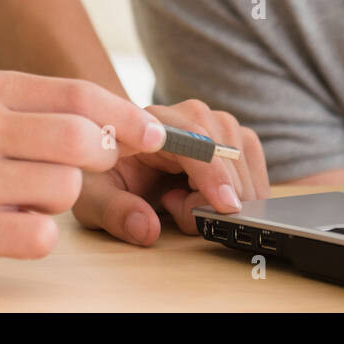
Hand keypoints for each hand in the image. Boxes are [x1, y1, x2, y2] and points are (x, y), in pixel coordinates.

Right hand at [0, 70, 165, 276]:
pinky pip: (42, 234)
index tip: (155, 134)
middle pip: (83, 139)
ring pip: (66, 188)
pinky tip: (9, 225)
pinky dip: (38, 233)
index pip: (77, 94)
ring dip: (58, 199)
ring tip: (23, 198)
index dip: (126, 116)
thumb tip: (124, 120)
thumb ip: (41, 107)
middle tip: (84, 169)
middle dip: (100, 158)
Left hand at [72, 98, 269, 244]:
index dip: (212, 173)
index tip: (225, 206)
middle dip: (216, 193)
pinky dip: (245, 187)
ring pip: (242, 153)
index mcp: (147, 121)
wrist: (113, 164)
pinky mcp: (227, 135)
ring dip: (230, 191)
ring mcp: (209, 121)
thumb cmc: (102, 177)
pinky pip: (251, 159)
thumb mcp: (92, 198)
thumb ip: (115, 212)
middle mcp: (183, 113)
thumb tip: (147, 230)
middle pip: (224, 147)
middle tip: (182, 217)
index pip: (192, 140)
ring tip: (189, 206)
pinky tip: (214, 200)